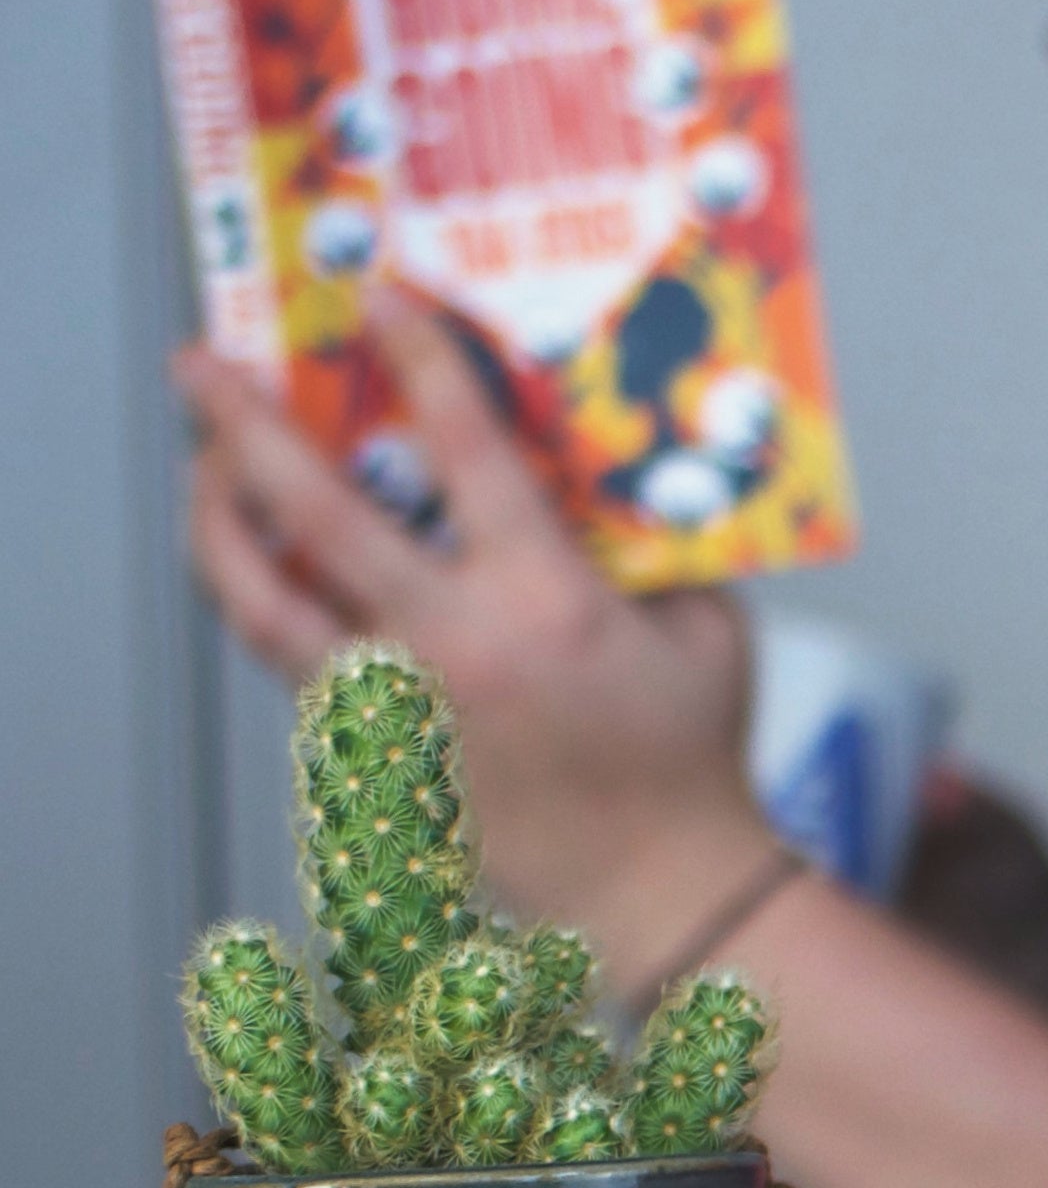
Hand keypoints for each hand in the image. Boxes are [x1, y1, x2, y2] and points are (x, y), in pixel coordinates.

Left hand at [174, 291, 785, 968]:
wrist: (655, 887)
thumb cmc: (691, 758)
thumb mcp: (706, 629)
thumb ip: (648, 542)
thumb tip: (589, 458)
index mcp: (544, 606)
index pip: (463, 452)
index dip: (418, 361)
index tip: (380, 299)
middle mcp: (450, 648)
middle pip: (311, 514)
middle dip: (243, 425)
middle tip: (202, 363)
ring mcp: (392, 707)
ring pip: (257, 598)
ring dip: (217, 519)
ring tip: (205, 469)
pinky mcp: (365, 753)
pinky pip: (287, 658)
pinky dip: (266, 599)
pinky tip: (267, 565)